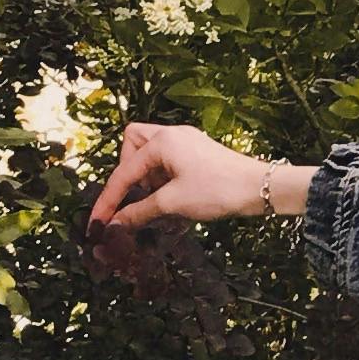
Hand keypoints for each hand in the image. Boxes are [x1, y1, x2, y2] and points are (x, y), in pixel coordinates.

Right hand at [90, 120, 309, 234]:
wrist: (260, 187)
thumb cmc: (217, 190)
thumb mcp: (173, 203)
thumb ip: (139, 212)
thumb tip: (115, 224)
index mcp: (162, 141)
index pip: (123, 172)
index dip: (109, 200)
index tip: (98, 222)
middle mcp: (172, 135)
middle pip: (132, 145)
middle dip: (128, 172)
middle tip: (136, 196)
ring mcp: (187, 141)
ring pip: (151, 152)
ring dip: (146, 176)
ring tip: (157, 200)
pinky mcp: (198, 152)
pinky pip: (168, 159)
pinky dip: (162, 177)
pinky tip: (171, 197)